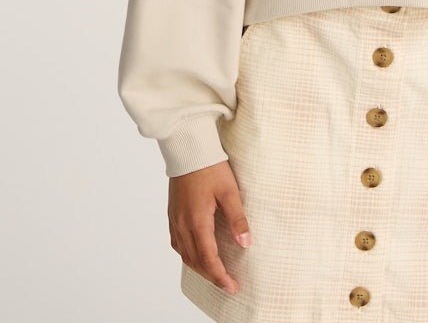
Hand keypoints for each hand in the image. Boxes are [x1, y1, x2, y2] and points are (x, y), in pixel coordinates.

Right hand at [168, 160, 250, 294]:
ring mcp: (175, 221)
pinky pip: (178, 244)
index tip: (232, 287)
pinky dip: (188, 255)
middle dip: (212, 276)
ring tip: (216, 273)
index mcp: (197, 221)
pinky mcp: (172, 215)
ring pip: (185, 255)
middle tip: (228, 284)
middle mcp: (183, 225)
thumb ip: (237, 218)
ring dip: (200, 268)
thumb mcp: (230, 191)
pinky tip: (197, 254)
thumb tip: (246, 242)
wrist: (188, 150)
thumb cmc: (210, 167)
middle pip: (196, 261)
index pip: (209, 259)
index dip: (220, 276)